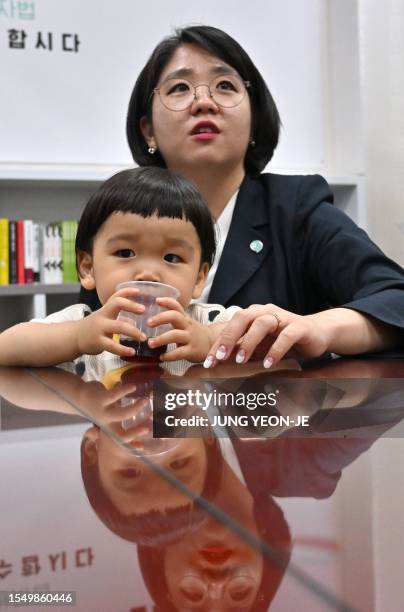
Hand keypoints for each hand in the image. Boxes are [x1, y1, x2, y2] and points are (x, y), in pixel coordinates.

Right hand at [77, 287, 146, 358]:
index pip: (116, 295)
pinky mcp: (97, 342)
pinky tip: (132, 352)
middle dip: (131, 306)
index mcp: (105, 309)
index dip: (127, 291)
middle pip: (117, 304)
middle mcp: (102, 316)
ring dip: (133, 331)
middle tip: (144, 310)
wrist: (74, 337)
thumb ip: (120, 316)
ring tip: (143, 338)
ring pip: (118, 326)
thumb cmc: (94, 327)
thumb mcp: (105, 318)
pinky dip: (123, 349)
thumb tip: (138, 318)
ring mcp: (99, 328)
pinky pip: (112, 346)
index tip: (139, 291)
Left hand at [146, 297, 213, 362]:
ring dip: (161, 339)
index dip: (167, 301)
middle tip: (148, 323)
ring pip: (175, 335)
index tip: (156, 300)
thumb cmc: (193, 333)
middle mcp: (187, 325)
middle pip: (175, 316)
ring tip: (150, 343)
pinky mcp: (192, 351)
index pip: (176, 306)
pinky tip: (161, 357)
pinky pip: (179, 353)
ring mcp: (190, 338)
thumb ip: (173, 318)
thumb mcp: (185, 323)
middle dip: (160, 318)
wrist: (212, 344)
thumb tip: (151, 315)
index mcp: (184, 318)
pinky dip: (168, 355)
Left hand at [204, 304, 329, 368]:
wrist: (316, 334)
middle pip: (242, 318)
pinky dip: (275, 350)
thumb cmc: (283, 341)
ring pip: (262, 324)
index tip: (209, 362)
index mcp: (252, 315)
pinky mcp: (299, 327)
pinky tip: (268, 364)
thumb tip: (218, 365)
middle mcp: (265, 312)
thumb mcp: (260, 346)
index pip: (230, 327)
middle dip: (229, 338)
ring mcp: (283, 317)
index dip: (218, 344)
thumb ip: (242, 350)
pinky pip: (285, 336)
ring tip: (240, 361)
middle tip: (220, 358)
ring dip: (249, 342)